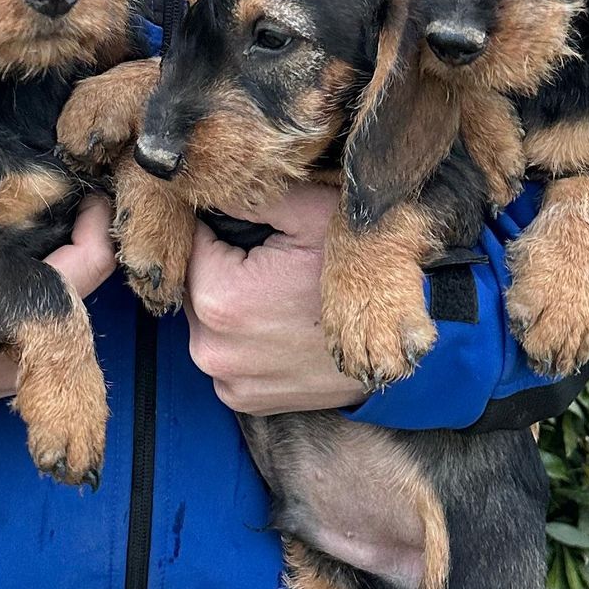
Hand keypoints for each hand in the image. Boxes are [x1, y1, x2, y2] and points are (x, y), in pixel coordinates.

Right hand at [0, 120, 116, 420]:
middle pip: (89, 275)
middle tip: (58, 175)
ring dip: (61, 247)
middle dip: (79, 222)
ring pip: (71, 292)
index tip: (78, 172)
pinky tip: (18, 238)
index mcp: (4, 318)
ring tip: (40, 198)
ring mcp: (22, 358)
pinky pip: (48, 310)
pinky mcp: (10, 361)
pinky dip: (42, 272)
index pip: (90, 263)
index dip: (95, 215)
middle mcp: (25, 345)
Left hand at [184, 184, 362, 414]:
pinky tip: (279, 328)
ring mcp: (228, 380)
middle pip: (196, 287)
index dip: (218, 229)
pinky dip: (243, 342)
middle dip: (222, 269)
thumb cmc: (359, 274)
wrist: (398, 341)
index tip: (252, 230)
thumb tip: (210, 187)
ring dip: (230, 306)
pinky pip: (227, 358)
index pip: (190, 245)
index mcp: (218, 298)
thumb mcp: (310, 214)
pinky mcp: (244, 401)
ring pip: (208, 324)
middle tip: (272, 262)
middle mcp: (211, 349)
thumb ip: (250, 196)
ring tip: (278, 296)